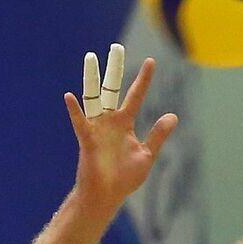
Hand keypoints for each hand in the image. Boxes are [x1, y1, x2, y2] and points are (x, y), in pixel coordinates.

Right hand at [63, 45, 177, 205]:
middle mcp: (110, 121)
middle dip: (115, 69)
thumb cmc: (124, 178)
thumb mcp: (146, 155)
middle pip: (112, 89)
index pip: (136, 95)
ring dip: (91, 78)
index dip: (143, 79)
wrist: (107, 196)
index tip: (151, 61)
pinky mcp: (87, 140)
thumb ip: (158, 135)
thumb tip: (173, 115)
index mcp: (124, 123)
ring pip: (94, 98)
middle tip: (117, 47)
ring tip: (90, 58)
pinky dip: (75, 110)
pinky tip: (69, 96)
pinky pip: (80, 122)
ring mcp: (97, 128)